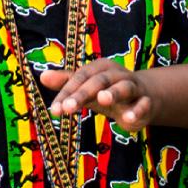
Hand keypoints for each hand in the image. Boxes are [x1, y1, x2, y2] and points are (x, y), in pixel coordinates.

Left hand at [41, 59, 156, 131]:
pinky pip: (143, 104)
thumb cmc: (107, 91)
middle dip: (83, 94)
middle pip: (98, 81)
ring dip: (113, 93)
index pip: (80, 79)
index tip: (55, 110)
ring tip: (102, 99)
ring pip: (124, 87)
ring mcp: (133, 87)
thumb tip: (42, 76)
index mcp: (99, 68)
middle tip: (68, 108)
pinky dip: (136, 110)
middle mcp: (116, 74)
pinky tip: (127, 120)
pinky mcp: (146, 102)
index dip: (66, 93)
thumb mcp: (86, 87)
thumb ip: (66, 82)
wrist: (144, 97)